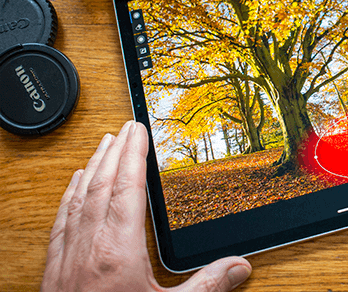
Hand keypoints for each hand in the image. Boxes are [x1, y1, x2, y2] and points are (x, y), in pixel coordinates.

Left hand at [42, 121, 251, 291]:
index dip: (133, 154)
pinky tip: (73, 183)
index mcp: (117, 250)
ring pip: (77, 197)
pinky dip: (68, 193)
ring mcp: (66, 255)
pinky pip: (61, 218)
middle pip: (100, 184)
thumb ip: (206, 287)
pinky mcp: (53, 267)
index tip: (138, 130)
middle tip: (125, 127)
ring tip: (102, 144)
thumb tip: (239, 267)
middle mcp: (87, 246)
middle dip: (114, 150)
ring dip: (91, 166)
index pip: (126, 187)